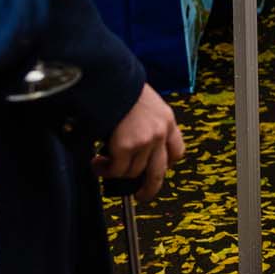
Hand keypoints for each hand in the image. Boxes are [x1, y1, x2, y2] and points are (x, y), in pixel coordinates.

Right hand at [95, 84, 184, 200]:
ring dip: (117, 173)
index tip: (154, 168)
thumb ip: (145, 124)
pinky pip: (116, 170)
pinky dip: (105, 171)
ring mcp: (145, 141)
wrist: (110, 78)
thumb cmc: (121, 87)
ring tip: (103, 165)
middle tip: (141, 195)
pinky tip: (97, 163)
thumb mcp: (144, 104)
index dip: (165, 164)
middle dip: (149, 188)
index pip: (177, 152)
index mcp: (167, 120)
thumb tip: (133, 142)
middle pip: (159, 172)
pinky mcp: (126, 146)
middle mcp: (160, 133)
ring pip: (133, 172)